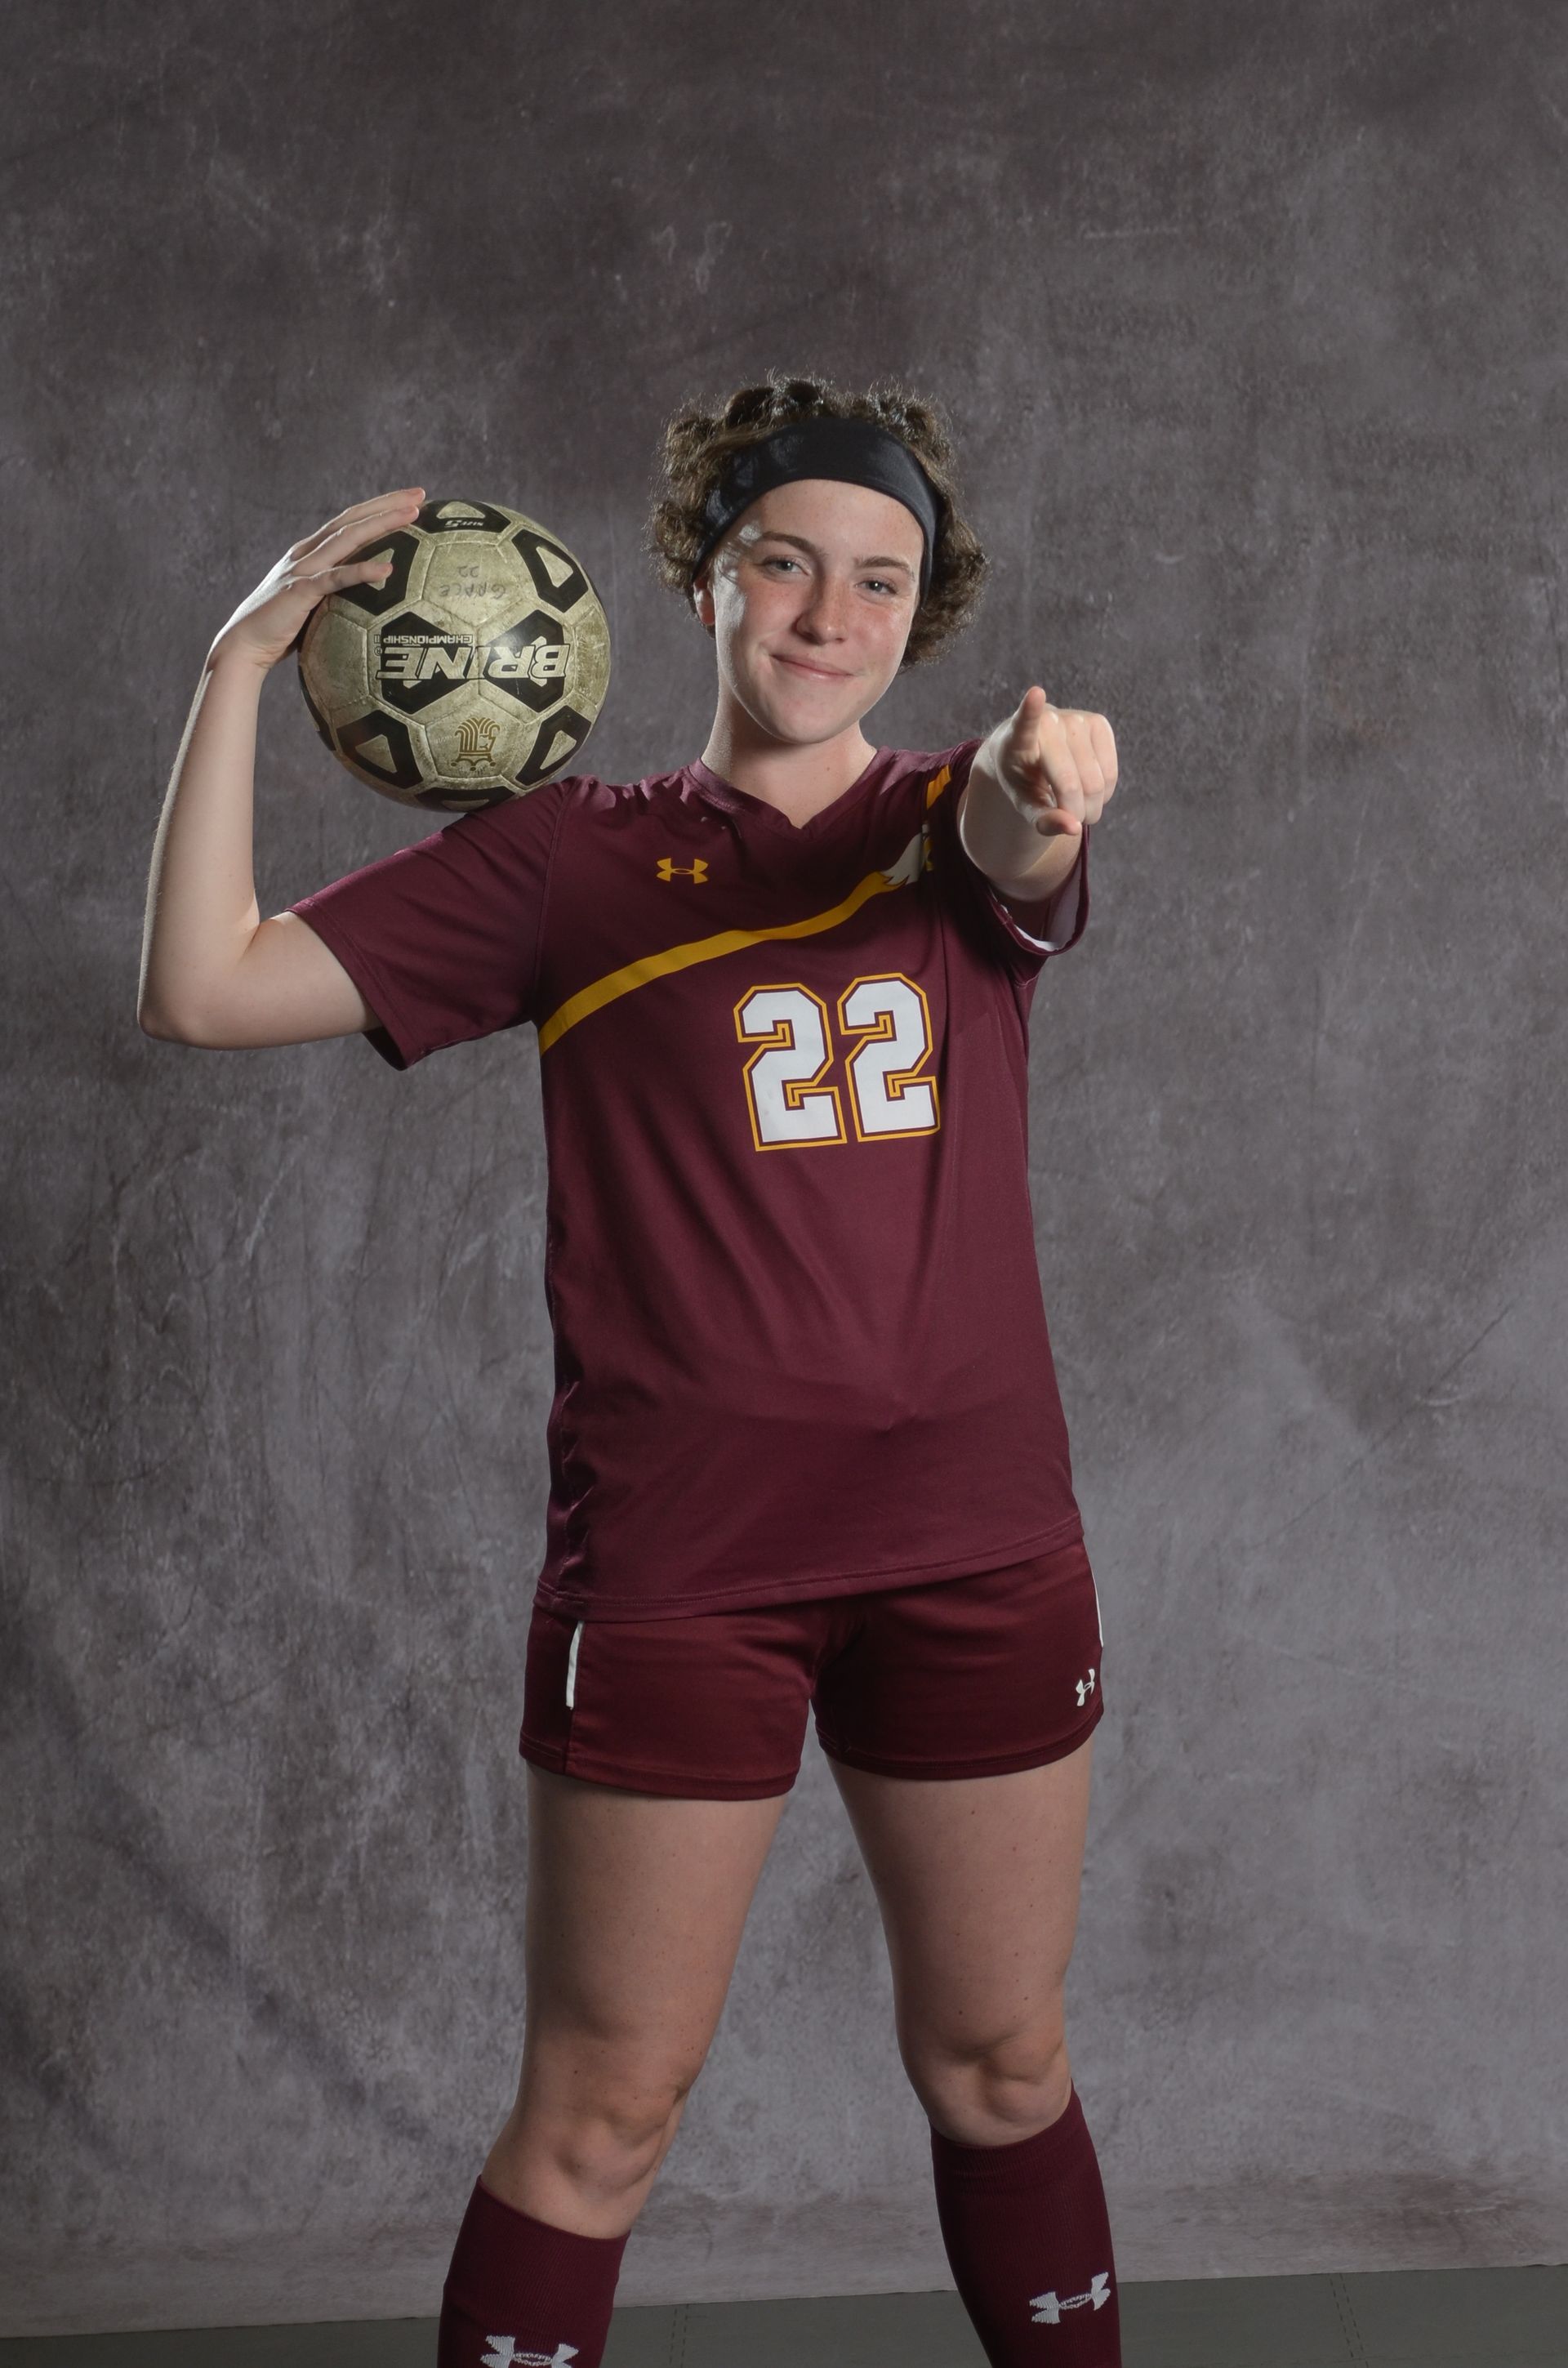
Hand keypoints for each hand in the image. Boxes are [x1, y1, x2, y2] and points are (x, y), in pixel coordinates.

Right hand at [207, 488, 425, 672]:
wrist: (244, 644)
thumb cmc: (281, 631)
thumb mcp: (313, 605)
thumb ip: (336, 596)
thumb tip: (370, 605)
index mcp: (311, 553)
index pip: (349, 522)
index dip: (378, 508)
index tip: (409, 500)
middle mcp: (307, 553)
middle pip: (352, 519)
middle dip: (386, 504)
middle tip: (419, 494)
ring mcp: (303, 569)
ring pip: (348, 538)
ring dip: (381, 524)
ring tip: (411, 514)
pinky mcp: (300, 591)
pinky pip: (336, 579)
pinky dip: (362, 571)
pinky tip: (387, 569)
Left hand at [989, 685, 1117, 839]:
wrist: (1031, 748)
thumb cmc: (1023, 779)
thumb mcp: (1024, 803)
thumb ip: (1042, 820)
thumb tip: (1074, 828)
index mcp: (1018, 739)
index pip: (1025, 723)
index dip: (1030, 710)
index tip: (1035, 694)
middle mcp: (1048, 722)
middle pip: (1072, 785)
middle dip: (1075, 814)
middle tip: (1069, 820)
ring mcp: (1075, 719)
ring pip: (1096, 782)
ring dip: (1092, 808)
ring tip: (1076, 807)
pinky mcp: (1098, 722)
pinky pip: (1110, 773)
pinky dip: (1104, 793)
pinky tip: (1089, 789)